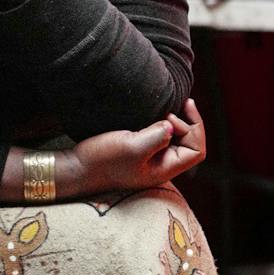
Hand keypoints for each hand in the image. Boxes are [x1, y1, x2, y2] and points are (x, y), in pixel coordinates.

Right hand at [60, 99, 206, 195]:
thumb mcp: (131, 148)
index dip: (195, 129)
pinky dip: (162, 121)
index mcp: (166, 169)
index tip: (176, 113)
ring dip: (175, 120)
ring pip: (177, 137)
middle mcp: (162, 164)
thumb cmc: (102, 160)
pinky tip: (154, 110)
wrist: (76, 167)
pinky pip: (161, 134)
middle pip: (191, 142)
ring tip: (165, 106)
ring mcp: (152, 157)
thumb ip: (156, 137)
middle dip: (187, 121)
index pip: (197, 150)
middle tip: (173, 106)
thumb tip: (172, 124)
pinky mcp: (141, 149)